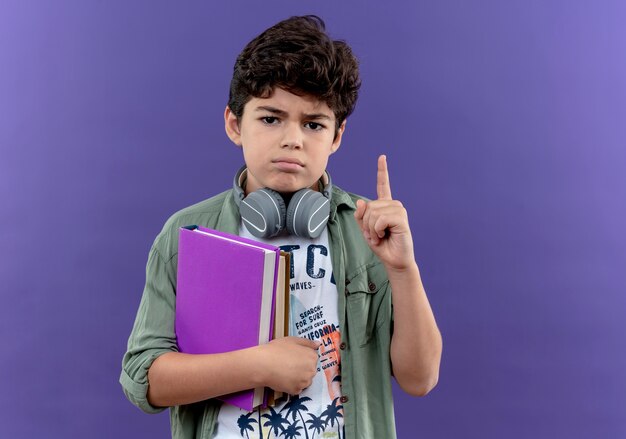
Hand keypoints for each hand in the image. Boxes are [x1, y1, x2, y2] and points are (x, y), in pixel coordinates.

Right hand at [258, 337, 319, 393]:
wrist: (264, 364)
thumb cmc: (277, 350)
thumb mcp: (293, 340)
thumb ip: (308, 343)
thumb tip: (318, 344)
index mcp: (312, 357)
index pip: (312, 357)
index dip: (302, 356)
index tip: (293, 356)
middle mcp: (312, 370)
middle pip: (310, 369)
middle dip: (302, 367)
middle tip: (288, 363)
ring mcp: (304, 382)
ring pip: (304, 380)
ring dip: (298, 377)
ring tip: (285, 371)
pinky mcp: (296, 390)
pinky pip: (297, 388)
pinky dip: (292, 384)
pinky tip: (284, 378)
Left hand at [354, 155, 415, 271]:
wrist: (394, 260)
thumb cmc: (382, 245)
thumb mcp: (366, 230)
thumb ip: (361, 216)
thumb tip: (361, 202)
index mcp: (385, 206)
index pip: (383, 185)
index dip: (382, 171)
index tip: (382, 157)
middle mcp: (393, 205)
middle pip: (368, 206)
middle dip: (365, 223)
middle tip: (374, 235)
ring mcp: (398, 210)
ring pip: (373, 212)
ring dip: (371, 228)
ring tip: (379, 236)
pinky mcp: (401, 218)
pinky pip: (380, 219)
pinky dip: (377, 230)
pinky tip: (383, 236)